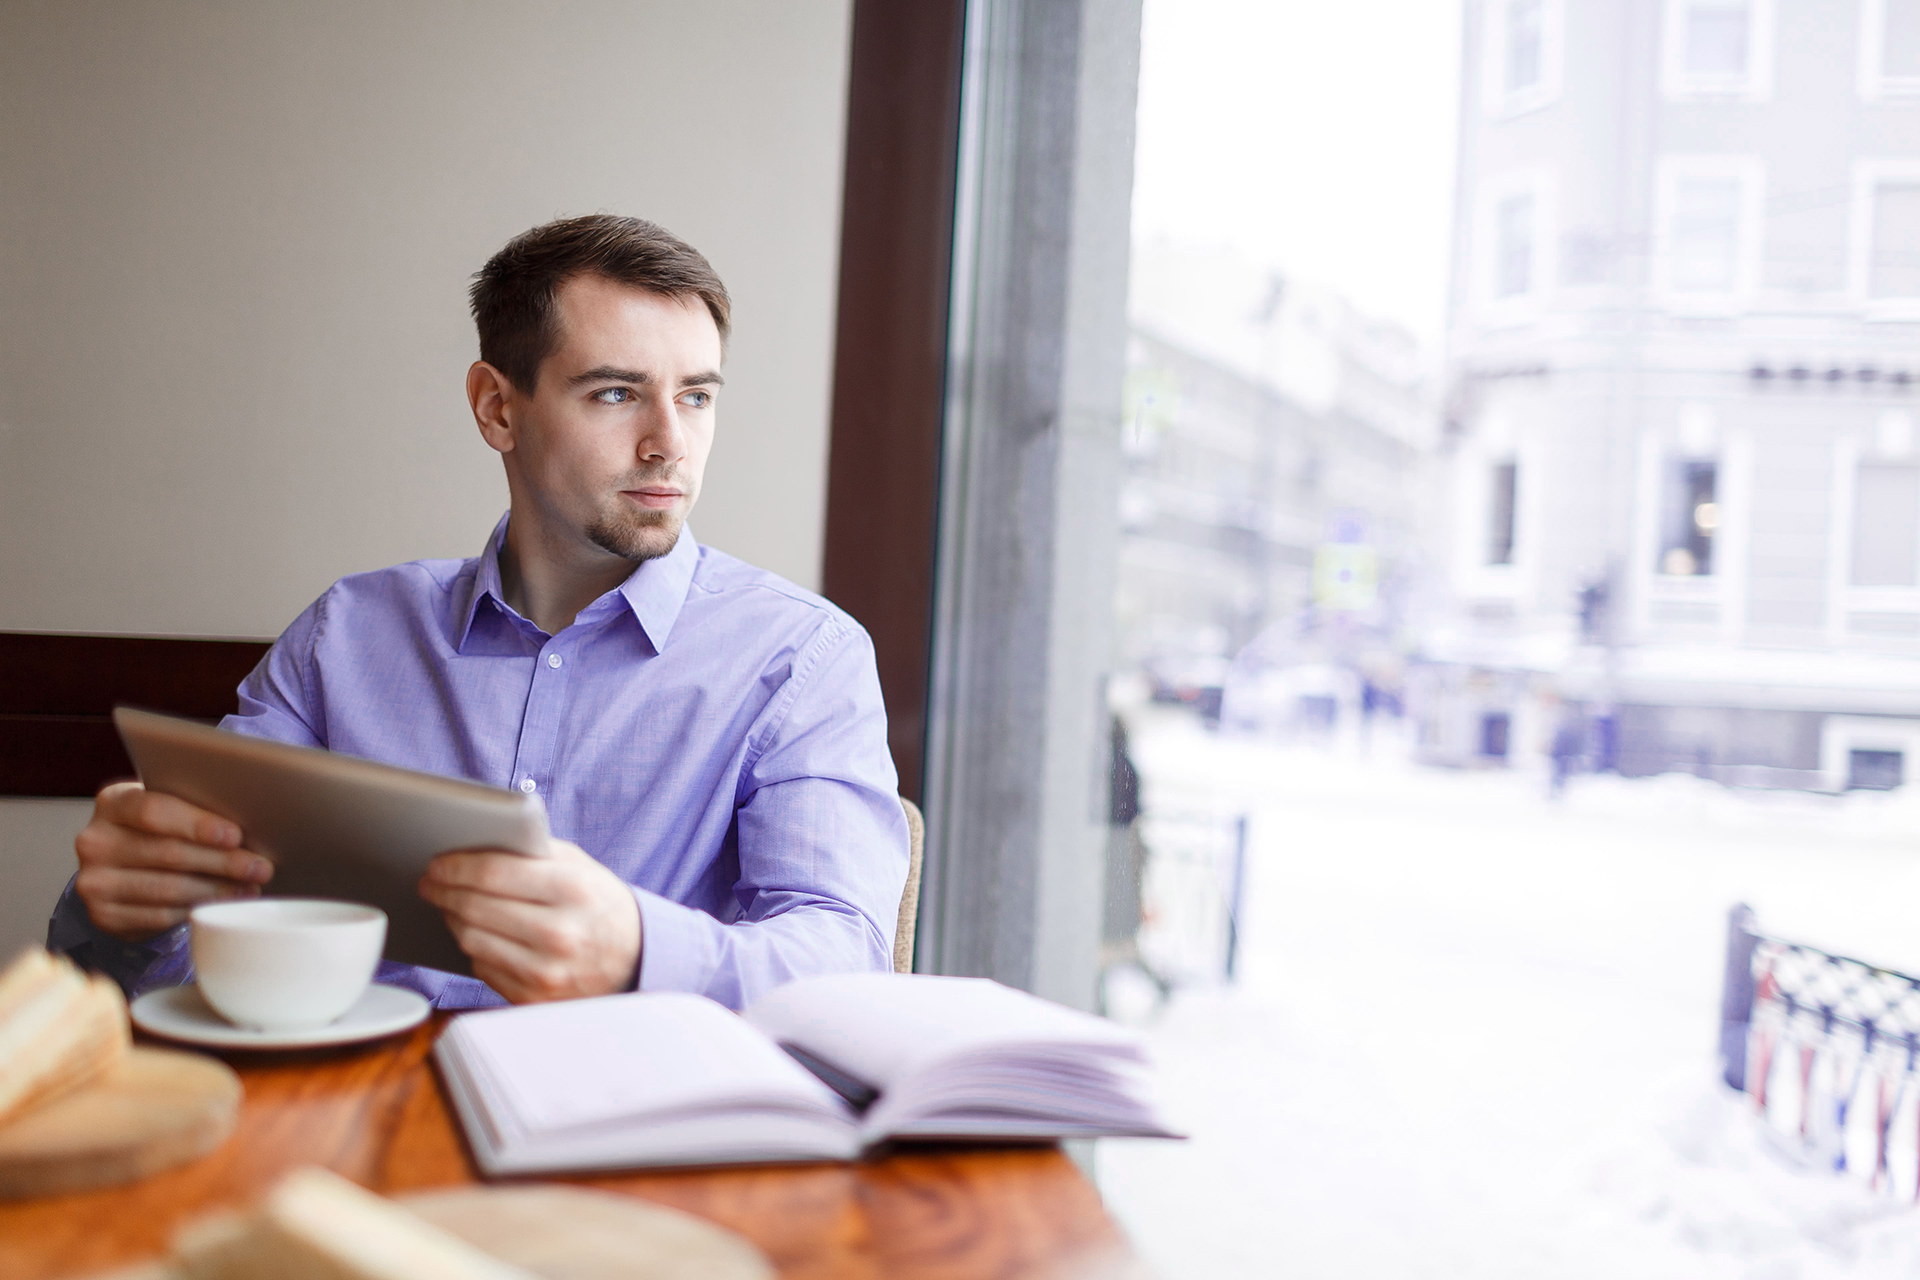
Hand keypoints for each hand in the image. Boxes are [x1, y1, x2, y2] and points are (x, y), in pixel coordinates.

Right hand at [74, 782, 274, 941]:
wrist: (120, 872)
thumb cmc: (157, 832)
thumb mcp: (167, 811)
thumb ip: (193, 809)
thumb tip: (253, 821)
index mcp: (112, 803)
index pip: (154, 811)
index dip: (198, 824)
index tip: (235, 836)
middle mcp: (95, 841)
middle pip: (168, 853)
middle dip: (222, 861)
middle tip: (260, 866)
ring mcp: (94, 881)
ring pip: (168, 888)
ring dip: (217, 889)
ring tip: (250, 886)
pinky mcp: (103, 915)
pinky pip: (160, 916)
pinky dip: (198, 910)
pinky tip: (224, 903)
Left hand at [417, 839, 642, 1002]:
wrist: (636, 959)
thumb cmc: (599, 904)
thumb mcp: (580, 866)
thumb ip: (533, 853)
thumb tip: (472, 845)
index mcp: (572, 889)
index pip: (494, 872)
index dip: (455, 866)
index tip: (436, 863)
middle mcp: (560, 933)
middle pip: (475, 907)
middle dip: (444, 891)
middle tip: (431, 882)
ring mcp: (546, 971)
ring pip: (471, 939)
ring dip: (453, 918)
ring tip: (450, 904)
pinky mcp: (534, 998)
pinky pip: (482, 968)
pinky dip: (474, 947)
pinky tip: (477, 932)